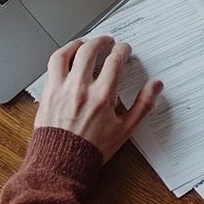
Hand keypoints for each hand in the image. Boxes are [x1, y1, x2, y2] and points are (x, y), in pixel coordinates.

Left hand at [35, 36, 161, 161]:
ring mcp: (62, 89)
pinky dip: (62, 55)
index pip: (114, 61)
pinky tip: (67, 56)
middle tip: (108, 41)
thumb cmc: (92, 149)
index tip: (124, 50)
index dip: (122, 50)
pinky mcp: (48, 92)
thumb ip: (142, 105)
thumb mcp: (125, 130)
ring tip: (85, 42)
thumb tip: (155, 86)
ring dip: (78, 43)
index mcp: (102, 97)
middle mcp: (81, 88)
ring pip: (68, 53)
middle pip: (91, 50)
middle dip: (102, 41)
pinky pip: (52, 65)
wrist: (63, 163)